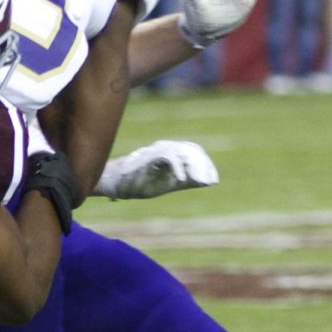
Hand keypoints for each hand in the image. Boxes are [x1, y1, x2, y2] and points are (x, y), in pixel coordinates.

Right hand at [97, 139, 219, 199]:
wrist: (118, 183)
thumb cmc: (143, 181)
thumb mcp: (170, 182)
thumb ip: (187, 180)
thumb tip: (208, 182)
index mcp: (172, 153)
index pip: (194, 152)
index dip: (205, 165)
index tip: (212, 180)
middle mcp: (166, 148)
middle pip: (191, 150)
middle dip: (203, 166)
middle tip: (209, 181)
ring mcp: (157, 151)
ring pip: (182, 151)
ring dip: (193, 167)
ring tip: (201, 181)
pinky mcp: (150, 156)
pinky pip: (168, 157)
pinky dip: (177, 169)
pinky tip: (182, 180)